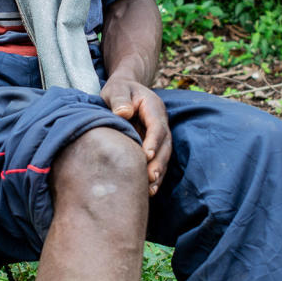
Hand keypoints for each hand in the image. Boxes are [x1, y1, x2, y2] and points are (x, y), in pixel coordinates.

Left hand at [100, 76, 170, 195]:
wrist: (125, 90)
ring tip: (150, 191)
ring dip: (158, 174)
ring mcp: (159, 135)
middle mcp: (161, 123)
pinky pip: (157, 161)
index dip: (154, 141)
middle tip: (150, 178)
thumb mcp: (116, 89)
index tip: (147, 155)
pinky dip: (154, 176)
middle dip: (159, 163)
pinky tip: (147, 191)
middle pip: (165, 145)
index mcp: (154, 108)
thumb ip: (119, 100)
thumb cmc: (119, 90)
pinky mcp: (153, 145)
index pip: (157, 126)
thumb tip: (124, 113)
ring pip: (163, 156)